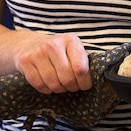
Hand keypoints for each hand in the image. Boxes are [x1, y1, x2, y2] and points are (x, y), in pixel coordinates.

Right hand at [0, 43, 130, 130]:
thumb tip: (105, 81)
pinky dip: (44, 89)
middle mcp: (53, 44)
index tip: (84, 85)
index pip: (81, 69)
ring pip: (53, 84)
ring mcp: (37, 52)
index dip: (84, 83)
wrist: (26, 44)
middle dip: (71, 87)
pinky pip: (39, 85)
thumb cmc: (56, 52)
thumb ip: (84, 61)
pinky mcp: (25, 61)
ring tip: (58, 84)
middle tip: (70, 86)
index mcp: (71, 40)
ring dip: (57, 89)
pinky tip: (46, 83)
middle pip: (67, 79)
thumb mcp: (72, 50)